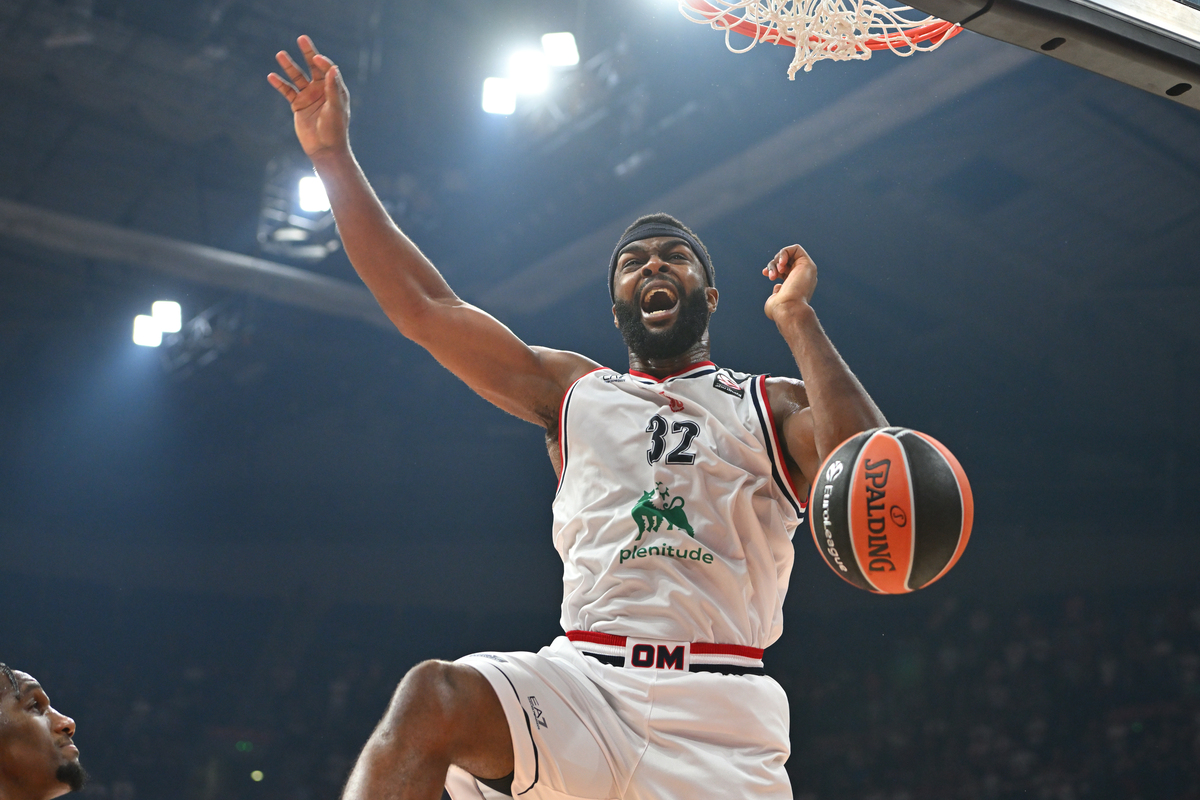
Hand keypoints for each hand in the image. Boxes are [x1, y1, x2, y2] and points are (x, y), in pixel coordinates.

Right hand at [268, 36, 349, 158]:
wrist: (324, 149)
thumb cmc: (335, 130)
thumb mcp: (336, 108)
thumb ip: (333, 88)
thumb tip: (333, 68)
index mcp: (335, 89)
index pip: (328, 70)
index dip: (322, 63)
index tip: (316, 59)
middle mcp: (322, 90)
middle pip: (313, 67)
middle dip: (308, 53)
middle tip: (302, 39)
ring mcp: (309, 96)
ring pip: (297, 77)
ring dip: (289, 66)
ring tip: (280, 54)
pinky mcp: (298, 104)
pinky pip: (287, 91)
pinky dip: (280, 83)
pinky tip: (271, 76)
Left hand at [763, 244, 816, 321]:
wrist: (788, 309)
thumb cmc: (780, 310)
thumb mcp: (775, 300)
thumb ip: (778, 291)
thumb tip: (778, 286)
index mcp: (795, 286)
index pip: (784, 270)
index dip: (773, 267)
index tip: (765, 273)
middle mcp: (802, 278)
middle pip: (785, 261)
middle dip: (773, 264)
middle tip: (771, 276)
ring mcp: (806, 271)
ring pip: (790, 255)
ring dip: (777, 260)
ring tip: (775, 273)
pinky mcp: (808, 265)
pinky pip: (796, 249)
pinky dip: (785, 253)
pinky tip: (781, 264)